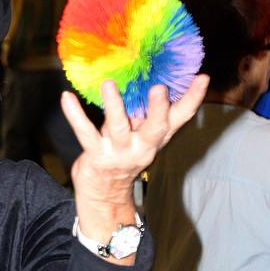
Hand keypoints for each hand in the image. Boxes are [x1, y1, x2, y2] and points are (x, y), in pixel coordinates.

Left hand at [62, 76, 208, 249]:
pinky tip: (66, 98)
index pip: (180, 117)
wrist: (104, 193)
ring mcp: (119, 152)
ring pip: (118, 128)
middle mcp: (142, 146)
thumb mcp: (142, 135)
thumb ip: (148, 112)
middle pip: (156, 128)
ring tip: (108, 84)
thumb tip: (155, 77)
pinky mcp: (96, 156)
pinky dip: (75, 115)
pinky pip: (85, 133)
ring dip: (114, 106)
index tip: (203, 77)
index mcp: (157, 137)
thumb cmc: (124, 154)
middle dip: (158, 109)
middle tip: (159, 88)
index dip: (192, 99)